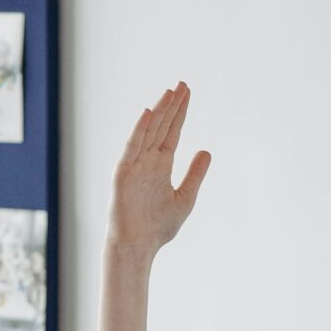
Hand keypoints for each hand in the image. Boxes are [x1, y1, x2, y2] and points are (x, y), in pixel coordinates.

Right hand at [106, 83, 210, 262]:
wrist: (138, 245)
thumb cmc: (158, 227)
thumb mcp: (185, 198)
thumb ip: (195, 174)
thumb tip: (207, 151)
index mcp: (161, 165)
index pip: (172, 132)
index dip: (180, 113)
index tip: (187, 93)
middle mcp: (148, 160)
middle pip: (162, 126)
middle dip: (172, 106)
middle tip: (183, 84)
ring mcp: (135, 164)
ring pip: (148, 131)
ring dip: (159, 112)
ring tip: (170, 92)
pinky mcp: (124, 173)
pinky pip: (132, 147)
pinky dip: (139, 130)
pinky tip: (148, 114)